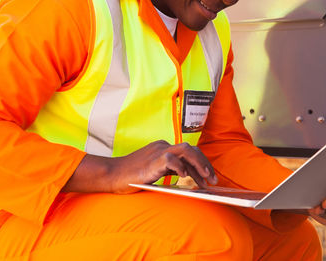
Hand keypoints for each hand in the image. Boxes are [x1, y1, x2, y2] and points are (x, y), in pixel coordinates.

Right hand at [64, 140, 217, 194]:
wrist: (112, 174)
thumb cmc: (132, 176)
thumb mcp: (155, 171)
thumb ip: (169, 170)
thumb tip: (189, 177)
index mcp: (163, 148)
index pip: (189, 152)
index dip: (202, 164)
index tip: (209, 178)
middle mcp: (163, 146)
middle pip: (192, 150)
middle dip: (205, 165)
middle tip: (213, 180)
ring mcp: (158, 152)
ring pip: (186, 150)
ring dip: (199, 164)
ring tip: (206, 179)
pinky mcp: (152, 161)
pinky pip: (171, 159)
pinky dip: (180, 167)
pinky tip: (184, 177)